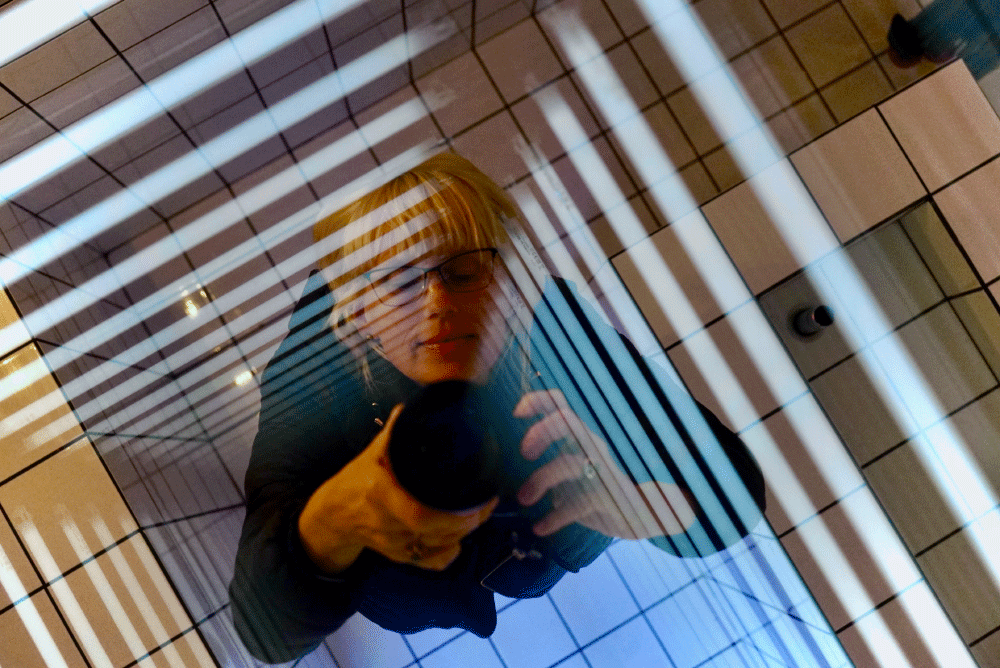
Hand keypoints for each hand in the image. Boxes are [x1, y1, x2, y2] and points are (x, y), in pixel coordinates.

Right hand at [299, 404, 498, 571]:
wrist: (332, 515)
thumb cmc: (355, 479)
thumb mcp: (373, 452)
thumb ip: (396, 431)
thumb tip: (413, 406)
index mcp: (382, 495)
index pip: (422, 514)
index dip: (456, 513)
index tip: (480, 496)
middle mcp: (389, 524)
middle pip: (438, 533)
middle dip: (470, 521)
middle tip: (488, 501)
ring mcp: (395, 545)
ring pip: (439, 547)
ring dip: (464, 533)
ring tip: (480, 512)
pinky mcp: (399, 557)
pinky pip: (431, 563)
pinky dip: (449, 554)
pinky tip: (459, 538)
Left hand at [514, 389, 696, 538]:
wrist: (646, 512)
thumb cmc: (600, 487)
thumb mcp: (575, 470)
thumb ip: (550, 464)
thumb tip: (508, 471)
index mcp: (581, 437)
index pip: (561, 405)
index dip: (538, 402)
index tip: (517, 413)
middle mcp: (592, 446)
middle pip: (566, 423)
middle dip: (541, 432)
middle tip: (524, 453)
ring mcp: (603, 470)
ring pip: (569, 463)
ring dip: (541, 480)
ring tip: (523, 499)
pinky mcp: (610, 497)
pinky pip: (578, 504)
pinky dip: (555, 517)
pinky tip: (540, 527)